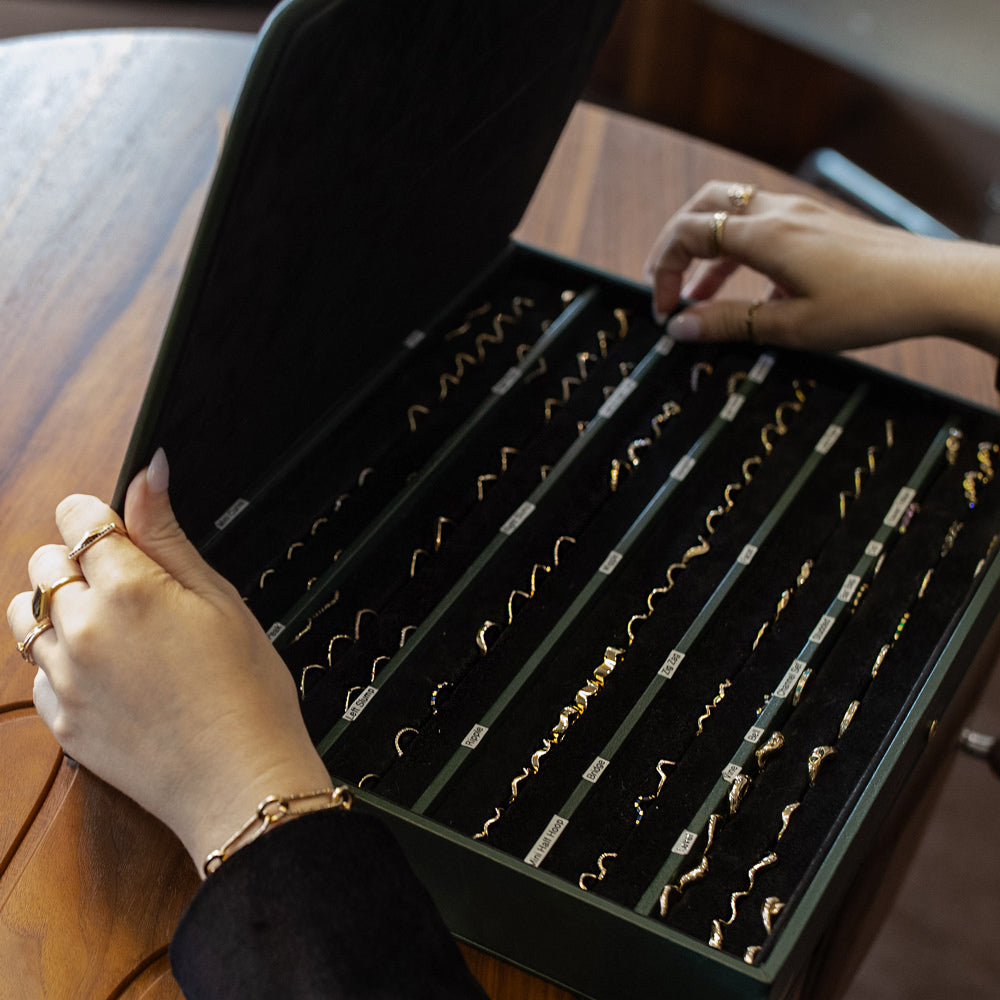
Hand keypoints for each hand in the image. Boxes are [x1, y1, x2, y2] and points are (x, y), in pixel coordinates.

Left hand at [7, 449, 330, 875]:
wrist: (239, 782)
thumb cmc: (246, 691)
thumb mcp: (219, 599)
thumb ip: (168, 534)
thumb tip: (147, 472)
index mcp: (127, 589)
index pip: (76, 519)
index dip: (97, 516)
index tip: (116, 528)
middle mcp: (82, 629)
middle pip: (44, 563)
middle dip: (78, 559)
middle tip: (130, 585)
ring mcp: (65, 678)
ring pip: (26, 615)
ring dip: (58, 607)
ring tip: (110, 625)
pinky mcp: (60, 720)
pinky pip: (36, 671)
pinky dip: (61, 660)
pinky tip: (109, 671)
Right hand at [644, 181, 999, 356]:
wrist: (936, 284)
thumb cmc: (870, 306)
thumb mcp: (792, 326)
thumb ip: (730, 324)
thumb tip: (681, 328)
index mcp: (767, 236)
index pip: (690, 233)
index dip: (666, 270)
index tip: (664, 308)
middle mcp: (780, 214)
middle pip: (705, 205)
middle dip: (676, 242)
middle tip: (665, 281)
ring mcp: (801, 214)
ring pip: (733, 213)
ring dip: (707, 250)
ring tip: (699, 296)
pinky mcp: (817, 224)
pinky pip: (762, 226)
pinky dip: (739, 253)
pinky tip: (749, 294)